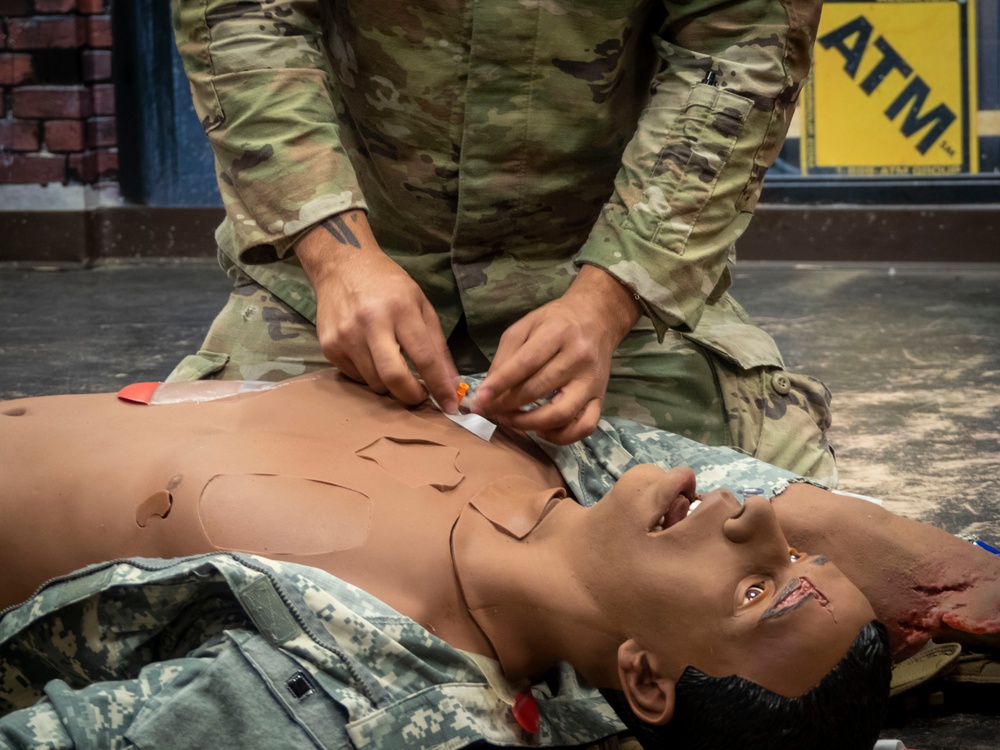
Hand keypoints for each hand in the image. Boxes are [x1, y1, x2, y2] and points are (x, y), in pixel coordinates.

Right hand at [297, 211, 459, 411]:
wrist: (342, 266)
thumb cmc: (388, 286)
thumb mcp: (421, 305)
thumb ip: (437, 345)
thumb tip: (450, 383)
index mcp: (400, 309)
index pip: (424, 357)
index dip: (439, 386)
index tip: (451, 405)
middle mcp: (370, 323)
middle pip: (394, 377)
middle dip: (412, 396)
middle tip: (422, 397)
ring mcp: (345, 337)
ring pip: (374, 383)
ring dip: (390, 386)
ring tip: (397, 370)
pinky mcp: (329, 346)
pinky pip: (355, 377)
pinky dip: (370, 376)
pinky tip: (373, 358)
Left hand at [472, 265, 640, 443]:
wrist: (597, 318)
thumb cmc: (557, 322)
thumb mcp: (526, 325)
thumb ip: (506, 355)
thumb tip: (490, 389)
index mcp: (558, 333)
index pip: (526, 363)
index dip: (500, 384)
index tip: (480, 399)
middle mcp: (578, 358)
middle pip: (538, 390)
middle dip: (507, 405)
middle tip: (488, 411)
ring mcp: (592, 381)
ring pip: (561, 414)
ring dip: (529, 424)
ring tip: (509, 420)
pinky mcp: (601, 398)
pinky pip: (585, 426)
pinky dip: (561, 436)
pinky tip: (541, 430)